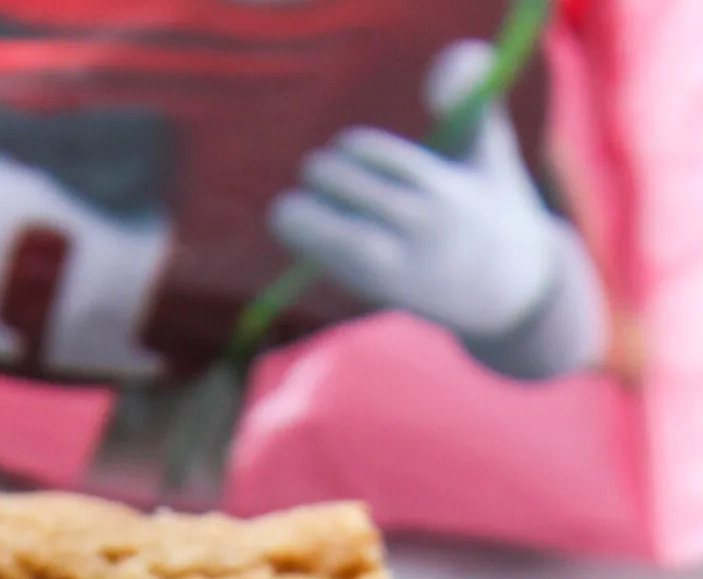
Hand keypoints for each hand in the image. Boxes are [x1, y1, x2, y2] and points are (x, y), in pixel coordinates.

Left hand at [268, 39, 603, 376]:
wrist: (511, 289)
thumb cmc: (493, 206)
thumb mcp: (489, 150)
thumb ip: (470, 101)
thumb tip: (443, 66)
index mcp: (448, 188)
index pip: (395, 163)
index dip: (358, 152)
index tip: (344, 147)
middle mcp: (427, 227)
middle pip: (367, 200)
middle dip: (330, 181)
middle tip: (312, 170)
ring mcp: (408, 265)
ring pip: (351, 243)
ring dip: (310, 225)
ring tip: (286, 210)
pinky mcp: (391, 293)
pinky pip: (348, 271)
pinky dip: (318, 252)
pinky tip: (299, 235)